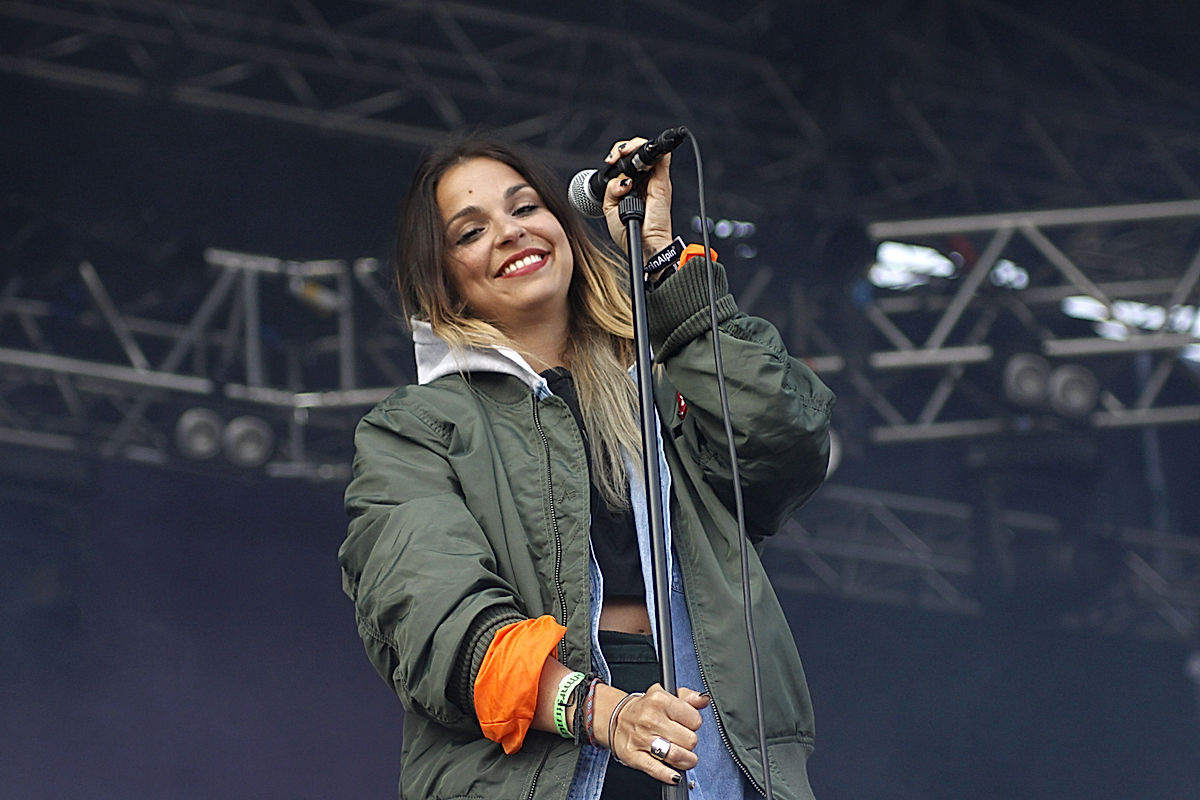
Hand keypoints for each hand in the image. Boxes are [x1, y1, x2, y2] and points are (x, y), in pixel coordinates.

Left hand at [601, 137, 675, 260]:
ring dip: (634, 146)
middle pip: (636, 151)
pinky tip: (637, 155)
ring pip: (648, 150)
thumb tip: (619, 179)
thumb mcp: (611, 208)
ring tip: (621, 155)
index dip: (617, 156)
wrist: (645, 245)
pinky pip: (663, 158)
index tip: (609, 162)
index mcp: (633, 185)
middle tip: (614, 158)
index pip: (626, 161)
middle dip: (623, 148)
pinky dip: (653, 149)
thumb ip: (611, 189)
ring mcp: (655, 179)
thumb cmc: (630, 232)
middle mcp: (645, 180)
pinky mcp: (663, 182)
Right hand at [601, 683, 709, 784]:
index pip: (695, 720)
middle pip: (689, 740)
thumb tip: (703, 699)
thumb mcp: (666, 694)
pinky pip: (656, 769)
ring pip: (677, 756)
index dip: (694, 723)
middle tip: (682, 739)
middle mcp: (651, 719)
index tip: (687, 724)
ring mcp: (642, 739)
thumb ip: (688, 696)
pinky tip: (674, 775)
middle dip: (689, 742)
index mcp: (660, 700)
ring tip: (684, 757)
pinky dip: (668, 775)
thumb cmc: (646, 708)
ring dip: (686, 760)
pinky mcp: (634, 756)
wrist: (617, 718)